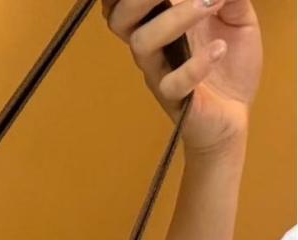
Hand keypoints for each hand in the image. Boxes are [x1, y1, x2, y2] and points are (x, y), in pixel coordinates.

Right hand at [103, 0, 261, 154]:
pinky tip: (219, 49)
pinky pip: (173, 82)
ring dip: (175, 18)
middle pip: (120, 19)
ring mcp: (159, 73)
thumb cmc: (228, 65)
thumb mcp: (236, 17)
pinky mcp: (173, 98)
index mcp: (159, 23)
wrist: (234, 113)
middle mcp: (151, 47)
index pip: (125, 6)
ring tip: (211, 2)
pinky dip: (197, 63)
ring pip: (142, 43)